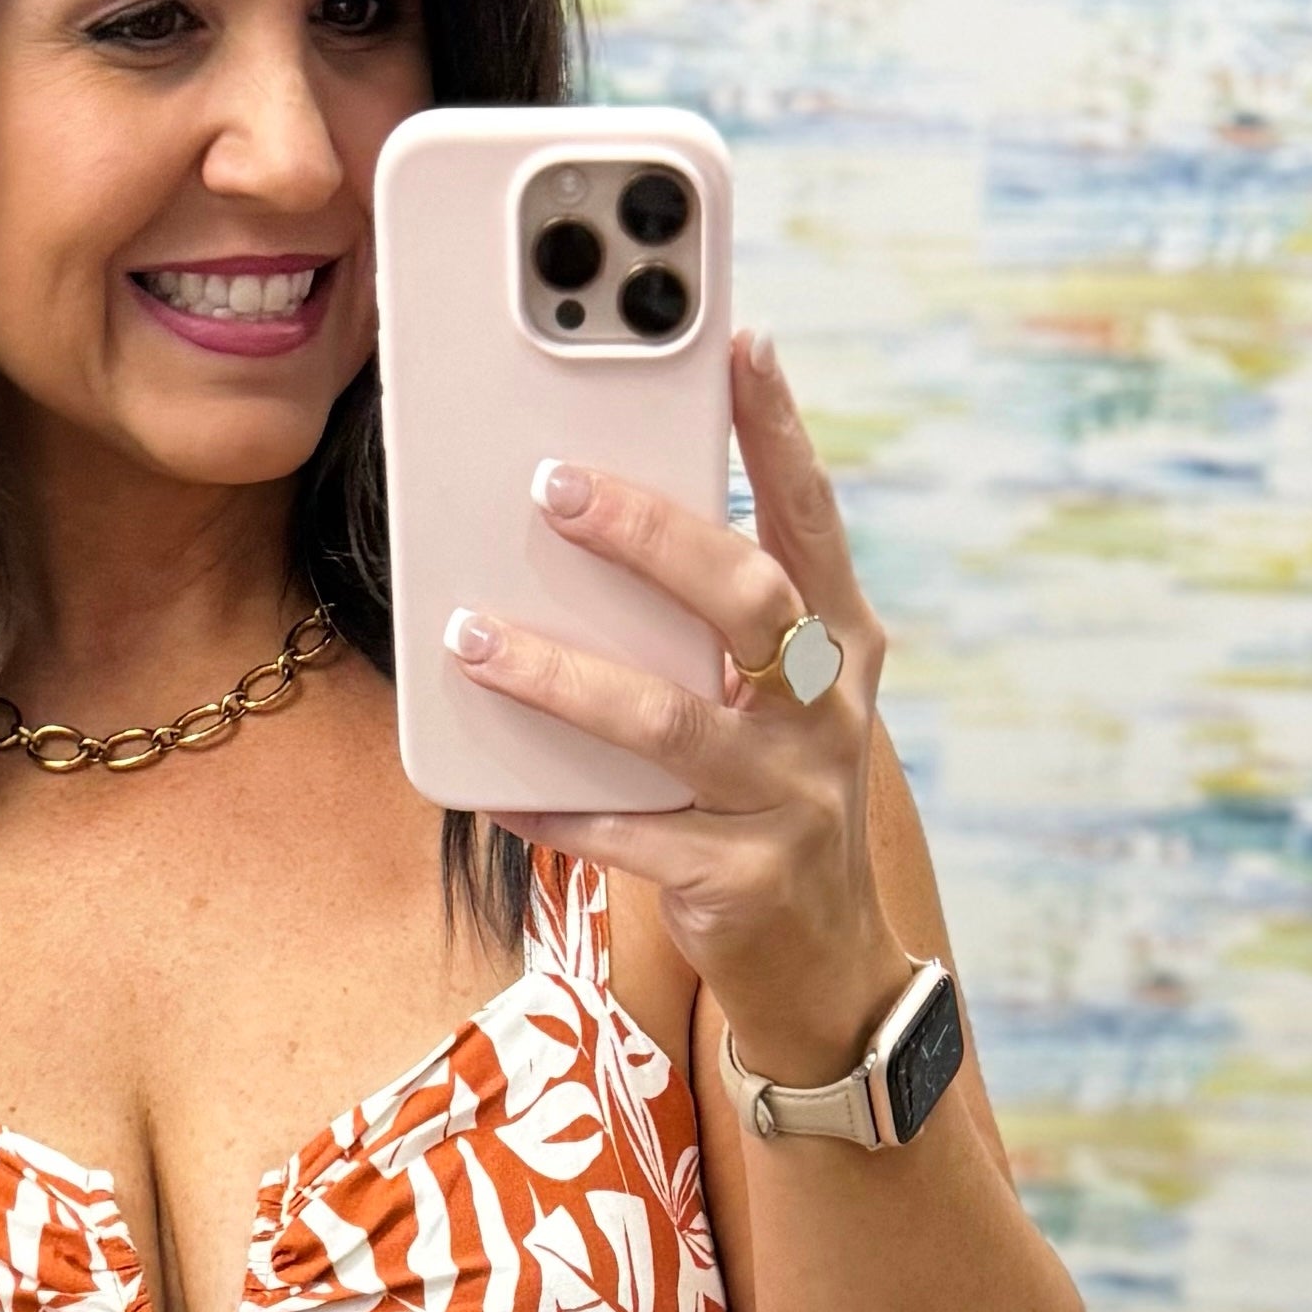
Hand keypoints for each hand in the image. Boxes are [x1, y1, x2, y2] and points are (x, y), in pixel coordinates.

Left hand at [441, 329, 915, 1081]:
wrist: (825, 969)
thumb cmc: (773, 802)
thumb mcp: (774, 703)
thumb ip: (718, 625)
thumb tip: (597, 518)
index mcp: (840, 648)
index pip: (812, 519)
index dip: (779, 431)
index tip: (739, 342)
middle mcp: (825, 715)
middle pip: (743, 600)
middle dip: (647, 535)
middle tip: (552, 484)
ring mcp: (787, 800)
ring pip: (666, 721)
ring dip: (560, 674)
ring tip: (471, 636)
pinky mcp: (735, 881)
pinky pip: (623, 834)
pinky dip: (548, 806)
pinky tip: (486, 782)